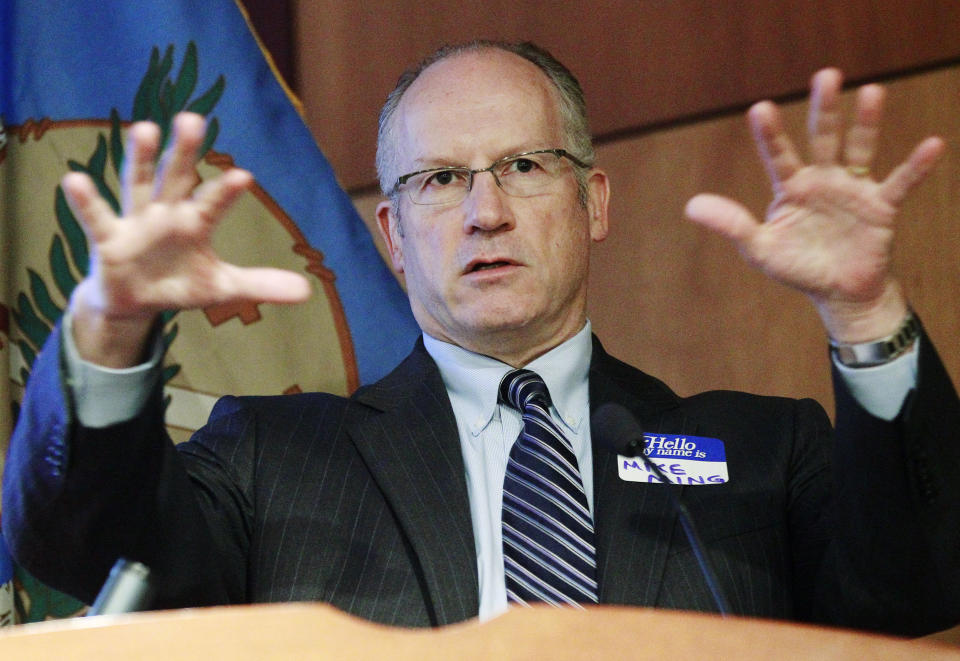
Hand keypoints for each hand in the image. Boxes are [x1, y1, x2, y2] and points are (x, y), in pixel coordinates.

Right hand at [63, 112, 310, 365]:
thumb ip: (260, 284)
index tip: (243, 176)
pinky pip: (96, 217)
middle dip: (184, 151)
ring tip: (144, 127)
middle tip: (193, 119)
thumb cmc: (181, 282)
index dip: (225, 191)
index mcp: (196, 222)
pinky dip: (85, 200)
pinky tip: (74, 179)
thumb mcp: (222, 288)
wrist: (134, 300)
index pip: (213, 203)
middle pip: (176, 176)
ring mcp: (136, 221)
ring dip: (139, 158)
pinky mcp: (108, 238)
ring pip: (138, 184)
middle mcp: (167, 212)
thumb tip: (307, 292)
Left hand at [684, 69, 943, 341]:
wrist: (838, 292)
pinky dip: (915, 166)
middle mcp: (823, 180)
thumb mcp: (760, 249)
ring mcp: (853, 189)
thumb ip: (732, 225)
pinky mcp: (880, 206)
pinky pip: (899, 182)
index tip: (760, 109)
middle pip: (823, 138)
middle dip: (824, 108)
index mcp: (791, 188)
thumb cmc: (798, 267)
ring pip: (860, 148)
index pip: (778, 156)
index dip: (770, 134)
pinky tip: (931, 145)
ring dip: (866, 122)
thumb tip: (690, 206)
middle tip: (825, 75)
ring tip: (871, 91)